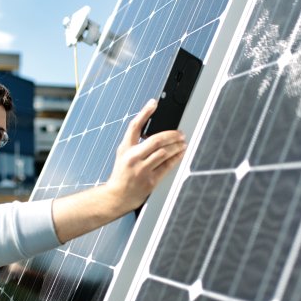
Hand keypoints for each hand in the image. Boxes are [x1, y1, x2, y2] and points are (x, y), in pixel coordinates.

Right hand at [51, 99, 186, 243]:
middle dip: (171, 135)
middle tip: (180, 133)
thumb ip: (135, 142)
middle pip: (155, 140)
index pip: (134, 126)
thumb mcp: (122, 154)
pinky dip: (176, 158)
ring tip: (183, 142)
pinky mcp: (150, 181)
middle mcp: (133, 157)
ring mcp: (142, 169)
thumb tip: (154, 131)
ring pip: (164, 153)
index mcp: (125, 148)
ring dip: (176, 146)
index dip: (144, 112)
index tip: (154, 103)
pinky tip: (181, 153)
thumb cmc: (121, 174)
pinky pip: (167, 166)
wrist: (117, 196)